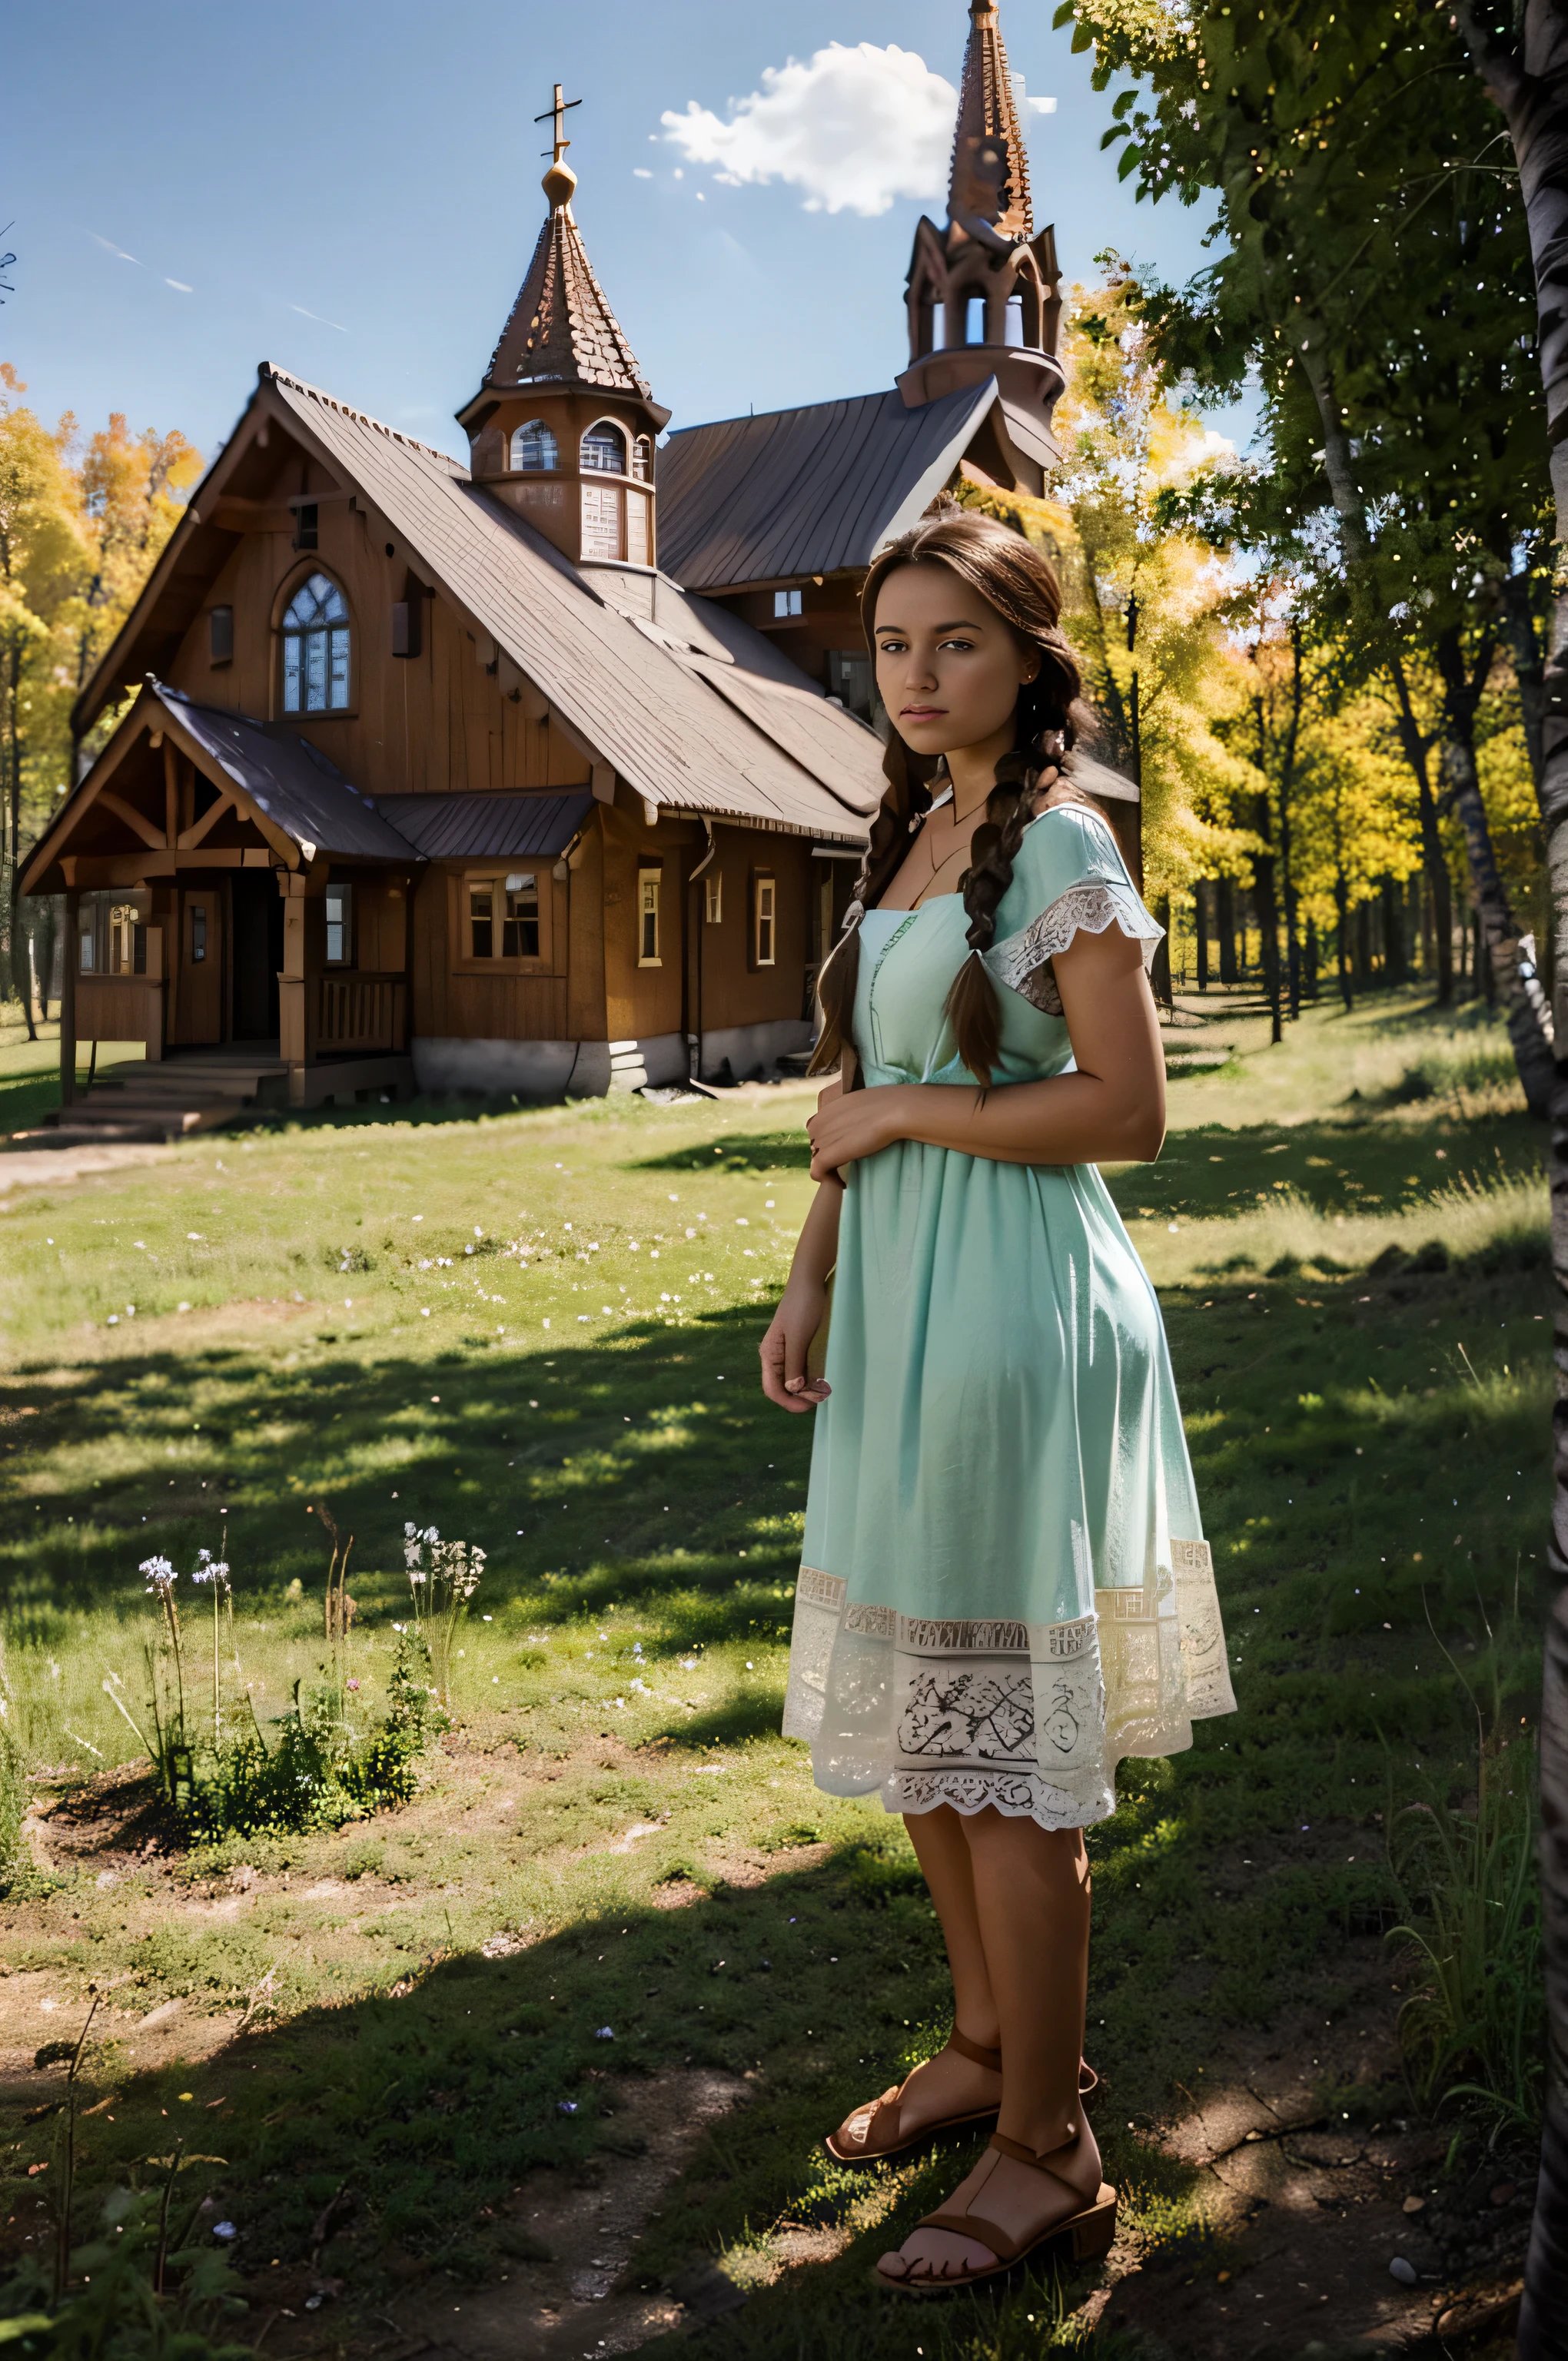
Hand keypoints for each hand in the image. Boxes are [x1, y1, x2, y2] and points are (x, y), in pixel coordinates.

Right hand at [759, 1280, 831, 1411]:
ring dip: (808, 1388)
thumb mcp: (799, 1338)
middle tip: (822, 1398)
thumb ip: (794, 1365)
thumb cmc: (803, 1306)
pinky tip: (824, 1377)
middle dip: (800, 1397)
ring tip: (825, 1389)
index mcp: (769, 1354)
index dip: (788, 1402)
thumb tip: (792, 1390)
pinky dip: (812, 1377)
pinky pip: (803, 1369)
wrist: (810, 1280)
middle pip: (783, 1388)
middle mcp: (776, 1356)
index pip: (772, 1389)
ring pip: (795, 1380)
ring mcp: (788, 1352)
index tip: (809, 1406)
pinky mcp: (800, 1346)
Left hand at [806, 1085, 901, 1182]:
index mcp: (826, 1110)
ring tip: (848, 1170)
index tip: (849, 1148)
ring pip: (817, 1158)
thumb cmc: (888, 1104)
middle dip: (831, 1153)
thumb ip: (853, 1112)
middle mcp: (818, 1123)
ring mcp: (819, 1140)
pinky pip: (817, 1172)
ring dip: (830, 1165)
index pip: (820, 1131)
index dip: (833, 1142)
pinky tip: (843, 1182)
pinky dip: (828, 1179)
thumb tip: (860, 1119)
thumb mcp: (862, 1102)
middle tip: (851, 1160)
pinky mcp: (824, 1156)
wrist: (894, 1110)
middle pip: (817, 1145)